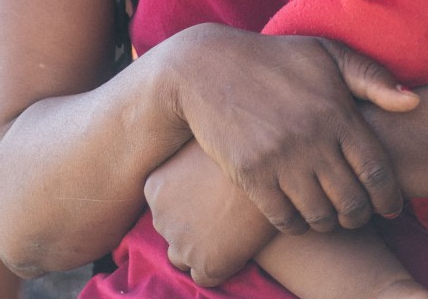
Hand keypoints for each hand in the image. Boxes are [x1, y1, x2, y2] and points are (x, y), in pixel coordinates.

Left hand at [145, 142, 278, 285]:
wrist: (274, 182)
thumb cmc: (241, 155)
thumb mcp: (202, 147)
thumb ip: (186, 161)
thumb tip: (185, 160)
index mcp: (153, 187)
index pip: (161, 205)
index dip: (187, 204)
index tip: (209, 197)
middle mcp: (160, 216)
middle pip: (169, 229)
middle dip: (190, 228)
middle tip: (220, 216)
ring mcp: (181, 243)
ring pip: (181, 257)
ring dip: (199, 252)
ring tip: (226, 236)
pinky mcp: (206, 265)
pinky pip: (203, 278)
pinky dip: (216, 270)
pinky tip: (234, 253)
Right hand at [159, 25, 419, 236]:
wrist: (203, 67)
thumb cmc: (271, 60)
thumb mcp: (322, 53)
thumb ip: (370, 76)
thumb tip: (414, 103)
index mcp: (336, 113)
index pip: (378, 173)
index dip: (389, 198)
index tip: (389, 207)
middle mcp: (312, 139)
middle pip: (352, 202)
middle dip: (359, 215)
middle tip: (355, 214)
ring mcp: (279, 158)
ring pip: (320, 215)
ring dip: (328, 222)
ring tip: (327, 216)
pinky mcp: (250, 173)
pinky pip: (285, 218)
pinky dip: (296, 225)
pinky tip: (296, 215)